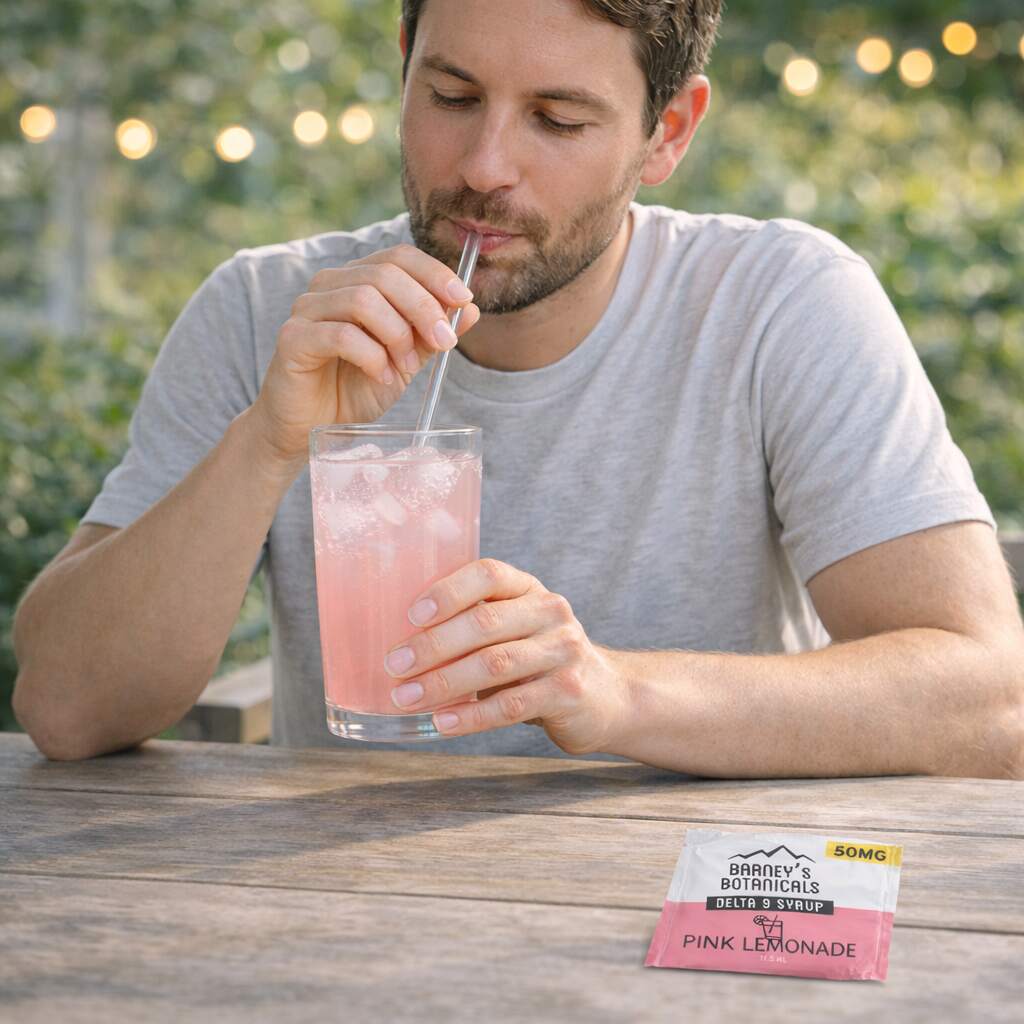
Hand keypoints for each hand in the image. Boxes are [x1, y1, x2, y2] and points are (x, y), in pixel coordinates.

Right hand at [250, 244, 479, 472]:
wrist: (310, 427)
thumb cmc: (354, 388)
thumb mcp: (406, 361)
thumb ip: (431, 334)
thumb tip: (470, 309)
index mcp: (356, 280)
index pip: (398, 257)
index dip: (434, 274)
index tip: (463, 300)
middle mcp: (328, 285)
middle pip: (385, 275)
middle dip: (424, 308)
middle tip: (444, 343)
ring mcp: (307, 309)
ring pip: (364, 300)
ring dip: (397, 336)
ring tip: (406, 369)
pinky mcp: (293, 338)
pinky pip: (341, 335)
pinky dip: (372, 357)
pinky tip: (383, 377)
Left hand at [382, 558, 628, 755]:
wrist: (606, 696)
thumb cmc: (538, 659)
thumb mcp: (514, 627)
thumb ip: (473, 623)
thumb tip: (399, 638)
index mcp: (528, 589)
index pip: (488, 574)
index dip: (448, 591)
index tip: (411, 615)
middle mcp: (550, 612)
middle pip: (484, 622)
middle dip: (433, 645)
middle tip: (395, 664)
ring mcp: (563, 651)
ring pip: (494, 664)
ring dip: (443, 682)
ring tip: (406, 698)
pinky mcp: (568, 692)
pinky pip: (511, 705)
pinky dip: (471, 716)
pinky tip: (442, 722)